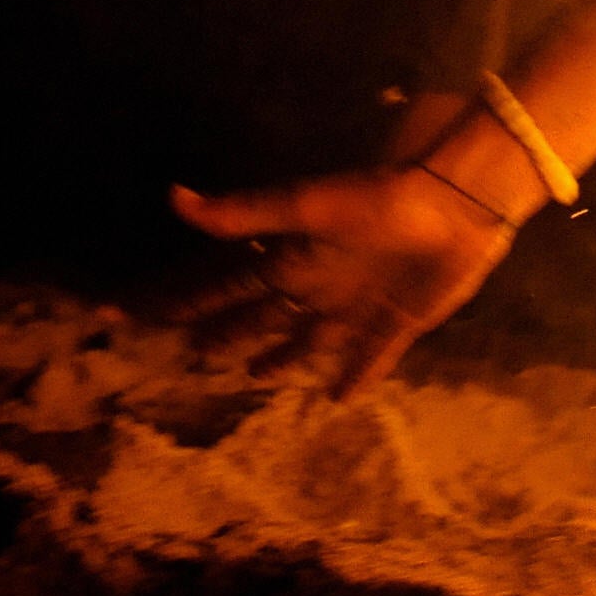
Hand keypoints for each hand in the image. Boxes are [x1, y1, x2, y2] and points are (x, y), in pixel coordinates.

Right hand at [167, 164, 511, 393]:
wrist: (459, 207)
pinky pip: (369, 358)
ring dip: (283, 359)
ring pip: (308, 341)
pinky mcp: (398, 323)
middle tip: (196, 353)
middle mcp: (319, 288)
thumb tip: (174, 197)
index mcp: (293, 261)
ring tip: (256, 376)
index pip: (227, 287)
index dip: (188, 302)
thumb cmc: (381, 201)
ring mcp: (358, 308)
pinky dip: (354, 377)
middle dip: (229, 333)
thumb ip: (246, 212)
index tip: (136, 315)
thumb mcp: (308, 206)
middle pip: (262, 318)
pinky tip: (338, 397)